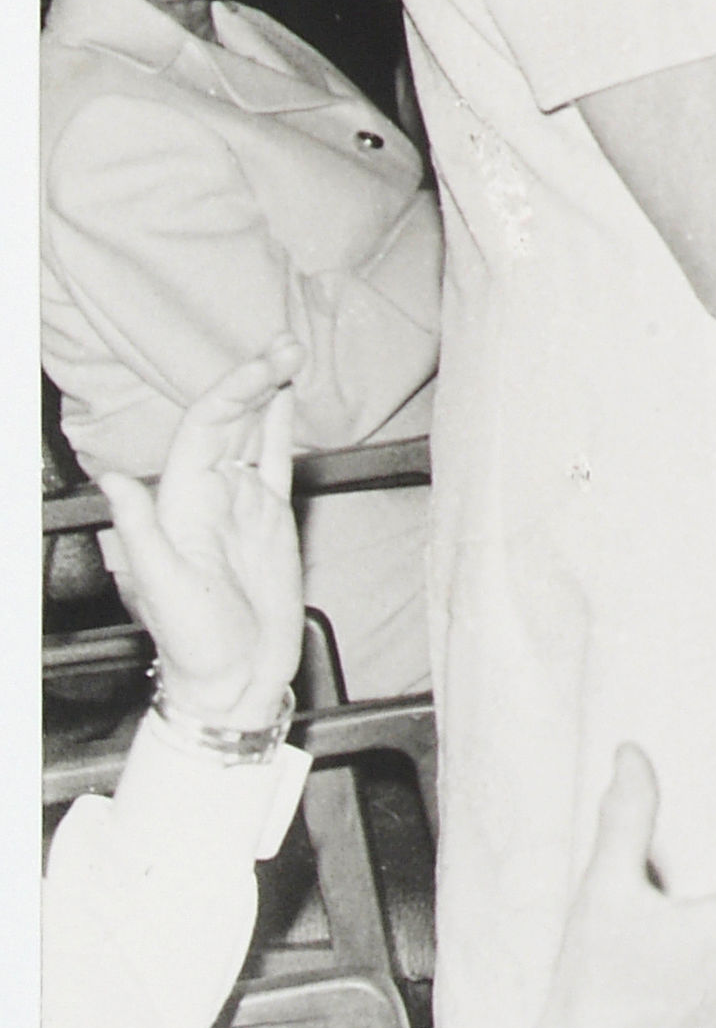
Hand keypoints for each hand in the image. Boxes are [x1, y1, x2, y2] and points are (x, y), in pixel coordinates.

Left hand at [97, 340, 304, 730]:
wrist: (233, 681)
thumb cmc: (194, 646)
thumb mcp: (165, 589)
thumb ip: (142, 531)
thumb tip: (113, 480)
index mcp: (182, 502)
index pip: (206, 428)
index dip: (233, 392)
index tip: (265, 368)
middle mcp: (210, 495)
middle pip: (231, 419)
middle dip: (256, 377)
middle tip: (288, 346)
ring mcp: (241, 504)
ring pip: (254, 431)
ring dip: (269, 391)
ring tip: (291, 353)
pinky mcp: (269, 519)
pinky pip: (276, 460)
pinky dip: (282, 427)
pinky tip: (287, 399)